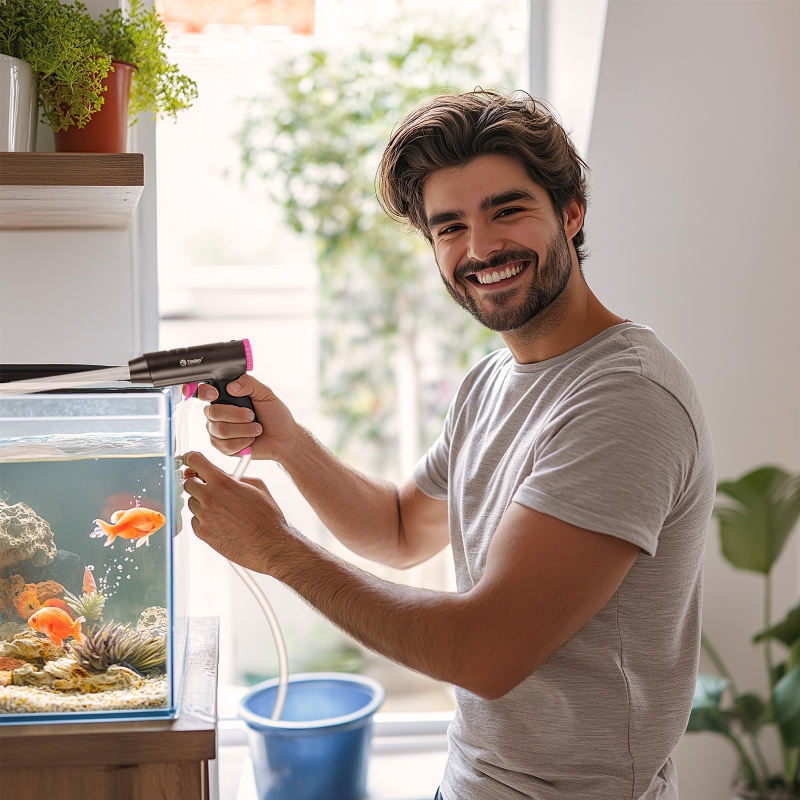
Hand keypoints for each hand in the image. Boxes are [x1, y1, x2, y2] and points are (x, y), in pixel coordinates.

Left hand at [182, 451, 292, 573]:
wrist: (269, 545)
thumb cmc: (267, 517)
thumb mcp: (257, 486)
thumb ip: (235, 477)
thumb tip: (222, 474)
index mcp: (223, 482)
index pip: (195, 460)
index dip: (193, 460)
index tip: (193, 463)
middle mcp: (209, 498)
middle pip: (188, 483)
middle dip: (198, 483)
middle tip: (211, 489)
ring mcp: (204, 517)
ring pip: (192, 502)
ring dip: (202, 503)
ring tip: (222, 510)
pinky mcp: (202, 533)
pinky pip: (195, 520)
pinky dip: (204, 520)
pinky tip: (221, 523)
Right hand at [194, 375, 298, 461]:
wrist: (284, 438)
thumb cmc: (275, 415)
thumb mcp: (266, 394)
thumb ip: (249, 384)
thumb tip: (232, 386)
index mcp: (225, 397)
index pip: (205, 392)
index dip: (205, 392)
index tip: (215, 394)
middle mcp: (218, 413)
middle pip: (212, 412)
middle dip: (236, 415)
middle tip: (252, 415)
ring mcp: (218, 431)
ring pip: (220, 430)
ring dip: (244, 429)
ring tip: (257, 428)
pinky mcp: (223, 447)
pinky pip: (226, 445)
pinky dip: (243, 441)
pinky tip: (251, 439)